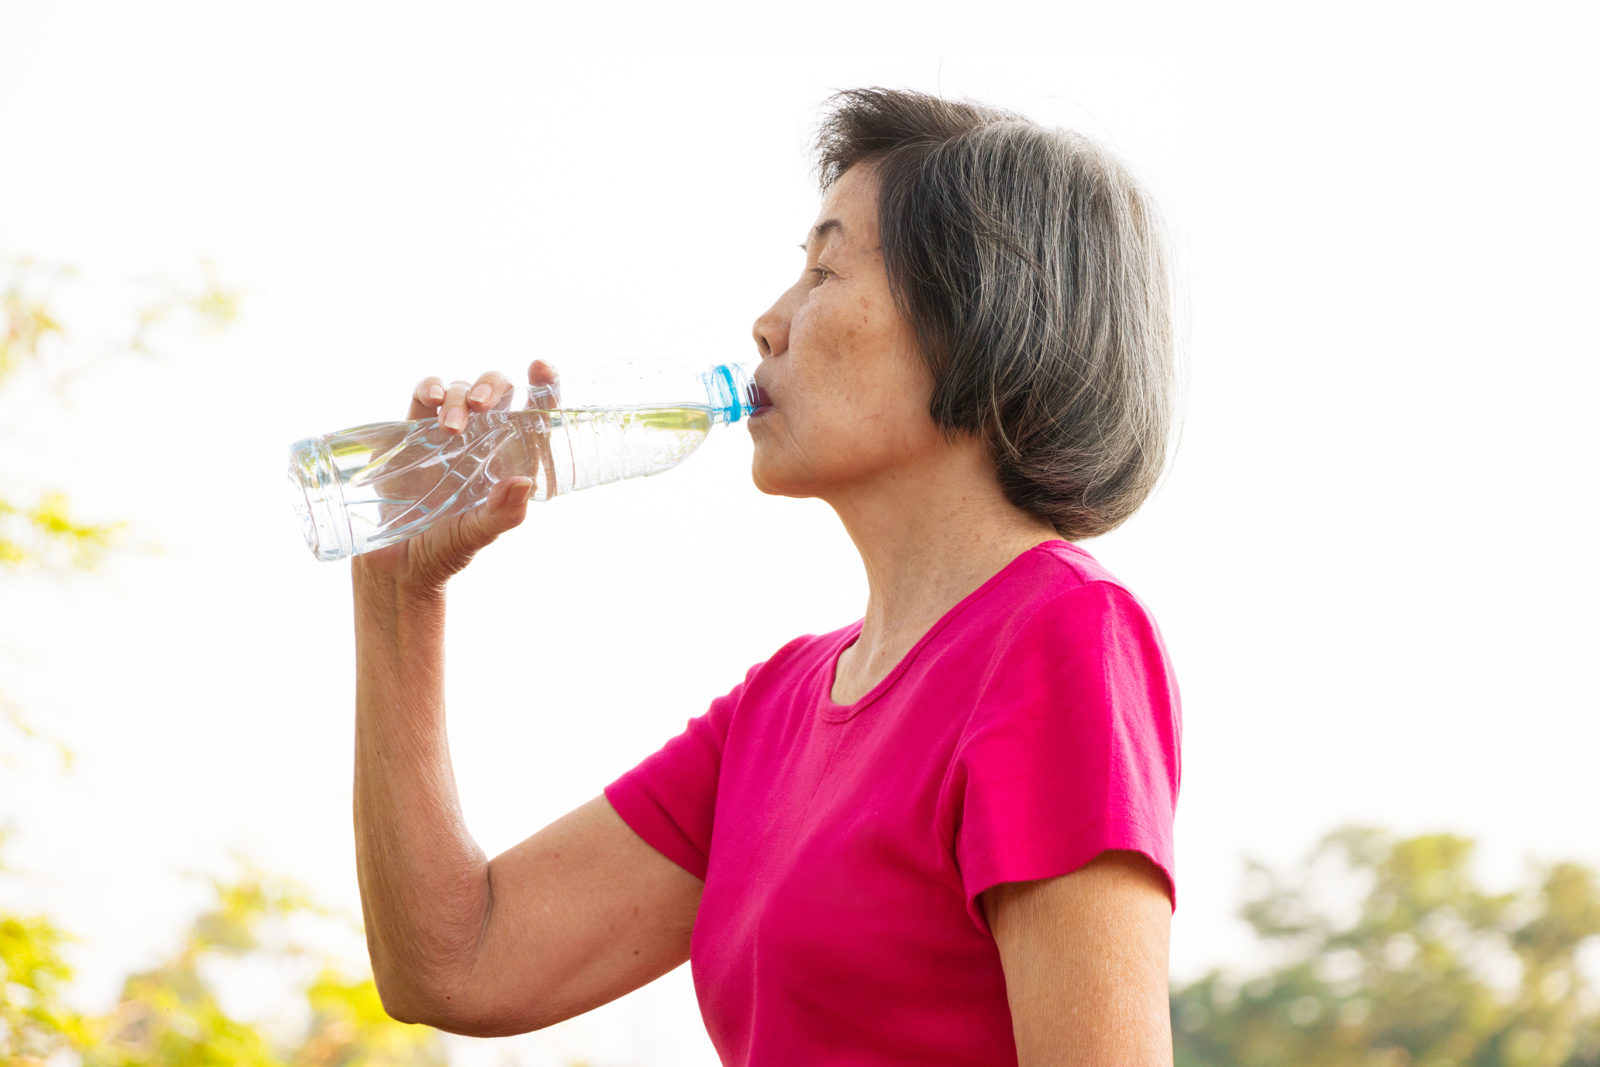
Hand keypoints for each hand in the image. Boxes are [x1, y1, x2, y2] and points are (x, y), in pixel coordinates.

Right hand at [353, 362, 559, 589]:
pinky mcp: (412, 432)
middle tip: (483, 404)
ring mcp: (446, 433)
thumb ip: (502, 513)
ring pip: (460, 389)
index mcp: (510, 459)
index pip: (536, 414)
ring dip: (458, 396)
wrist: (396, 563)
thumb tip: (523, 482)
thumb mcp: (477, 534)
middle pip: (497, 391)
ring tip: (451, 428)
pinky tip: (429, 399)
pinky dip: (428, 388)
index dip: (545, 386)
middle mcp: (482, 440)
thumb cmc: (446, 549)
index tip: (541, 368)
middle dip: (493, 385)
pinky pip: (422, 395)